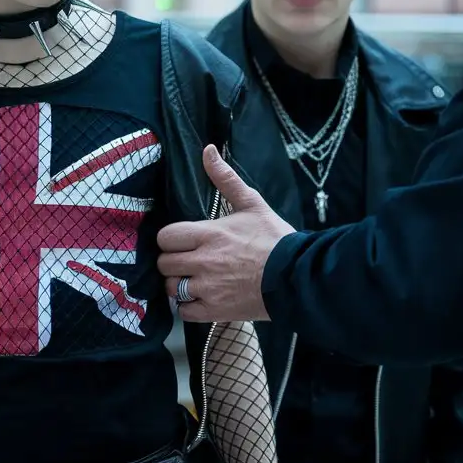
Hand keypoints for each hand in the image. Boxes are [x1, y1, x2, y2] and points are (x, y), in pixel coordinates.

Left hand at [157, 145, 293, 322]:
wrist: (298, 277)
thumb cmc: (275, 239)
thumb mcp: (251, 204)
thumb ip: (225, 179)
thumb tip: (208, 150)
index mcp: (209, 234)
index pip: (166, 237)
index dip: (171, 240)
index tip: (182, 242)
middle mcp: (204, 261)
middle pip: (164, 263)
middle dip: (173, 262)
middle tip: (188, 262)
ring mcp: (208, 288)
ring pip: (171, 288)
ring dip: (179, 285)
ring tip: (194, 280)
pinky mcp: (215, 310)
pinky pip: (184, 312)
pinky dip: (188, 307)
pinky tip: (201, 298)